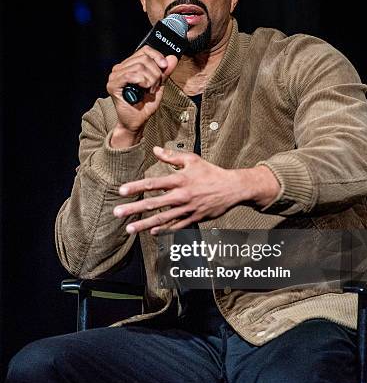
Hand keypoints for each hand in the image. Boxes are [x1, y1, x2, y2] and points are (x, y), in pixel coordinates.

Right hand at [107, 47, 178, 145]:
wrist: (136, 122)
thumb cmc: (144, 106)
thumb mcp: (159, 86)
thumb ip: (164, 72)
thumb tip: (172, 58)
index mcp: (130, 66)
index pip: (144, 50)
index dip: (157, 56)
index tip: (165, 66)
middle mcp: (121, 68)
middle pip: (144, 58)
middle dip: (155, 73)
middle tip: (155, 86)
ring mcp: (115, 76)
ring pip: (139, 66)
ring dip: (150, 80)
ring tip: (149, 90)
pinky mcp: (113, 85)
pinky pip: (130, 75)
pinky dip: (142, 82)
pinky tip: (144, 89)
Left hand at [113, 147, 280, 233]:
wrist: (232, 189)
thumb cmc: (211, 172)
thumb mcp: (193, 160)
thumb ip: (172, 156)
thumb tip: (155, 150)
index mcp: (180, 180)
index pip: (153, 183)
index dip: (136, 187)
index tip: (122, 191)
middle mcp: (181, 196)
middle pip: (153, 203)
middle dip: (134, 209)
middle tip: (117, 213)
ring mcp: (187, 209)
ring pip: (162, 218)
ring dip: (144, 224)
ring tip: (129, 229)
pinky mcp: (194, 218)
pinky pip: (176, 226)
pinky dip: (164, 229)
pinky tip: (152, 232)